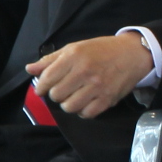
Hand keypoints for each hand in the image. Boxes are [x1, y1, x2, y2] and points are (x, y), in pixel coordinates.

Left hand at [25, 33, 153, 119]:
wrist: (132, 54)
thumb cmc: (101, 50)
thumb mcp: (75, 48)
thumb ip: (51, 60)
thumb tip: (29, 69)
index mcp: (74, 56)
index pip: (47, 78)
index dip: (41, 86)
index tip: (43, 88)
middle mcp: (84, 71)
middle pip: (56, 95)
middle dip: (56, 94)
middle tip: (64, 89)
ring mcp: (97, 87)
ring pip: (69, 107)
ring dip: (68, 104)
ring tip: (74, 96)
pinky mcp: (107, 99)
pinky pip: (86, 114)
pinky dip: (82, 111)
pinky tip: (85, 102)